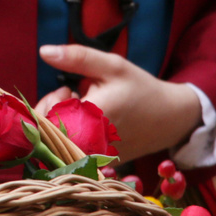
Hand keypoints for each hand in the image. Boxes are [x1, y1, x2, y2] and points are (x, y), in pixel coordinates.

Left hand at [36, 44, 201, 160]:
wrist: (171, 119)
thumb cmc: (140, 89)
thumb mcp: (112, 66)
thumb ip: (77, 57)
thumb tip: (44, 51)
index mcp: (92, 119)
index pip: (46, 120)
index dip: (47, 103)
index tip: (65, 91)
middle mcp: (92, 144)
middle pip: (48, 134)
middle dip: (52, 110)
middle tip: (72, 95)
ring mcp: (97, 157)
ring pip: (59, 143)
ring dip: (62, 122)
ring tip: (83, 106)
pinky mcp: (101, 163)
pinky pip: (73, 151)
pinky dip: (74, 135)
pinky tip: (88, 123)